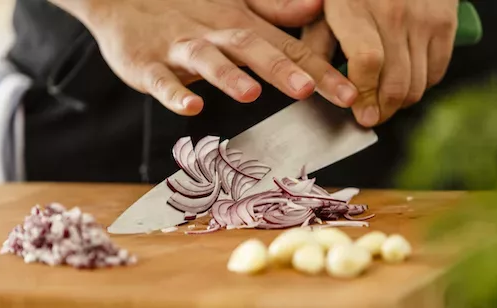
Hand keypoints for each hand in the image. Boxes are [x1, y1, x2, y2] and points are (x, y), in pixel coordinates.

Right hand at [49, 0, 357, 115]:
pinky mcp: (146, 63)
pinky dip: (173, 93)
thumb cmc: (186, 8)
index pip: (287, 48)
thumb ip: (275, 11)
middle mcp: (216, 35)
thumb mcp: (234, 7)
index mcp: (242, 26)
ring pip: (207, 60)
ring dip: (228, 76)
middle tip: (309, 90)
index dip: (319, 70)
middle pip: (253, 50)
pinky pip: (160, 79)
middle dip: (282, 70)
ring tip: (249, 92)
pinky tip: (190, 107)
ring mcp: (180, 49)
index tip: (350, 94)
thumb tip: (317, 7)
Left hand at [324, 0, 458, 126]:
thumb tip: (310, 86)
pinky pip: (437, 72)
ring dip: (400, 104)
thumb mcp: (323, 7)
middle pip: (396, 83)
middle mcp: (393, 14)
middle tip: (370, 117)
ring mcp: (423, 18)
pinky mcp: (445, 21)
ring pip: (417, 85)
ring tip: (384, 101)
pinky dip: (421, 86)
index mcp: (355, 8)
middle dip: (382, 111)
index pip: (367, 62)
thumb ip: (315, 45)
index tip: (359, 115)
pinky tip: (404, 81)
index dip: (364, 95)